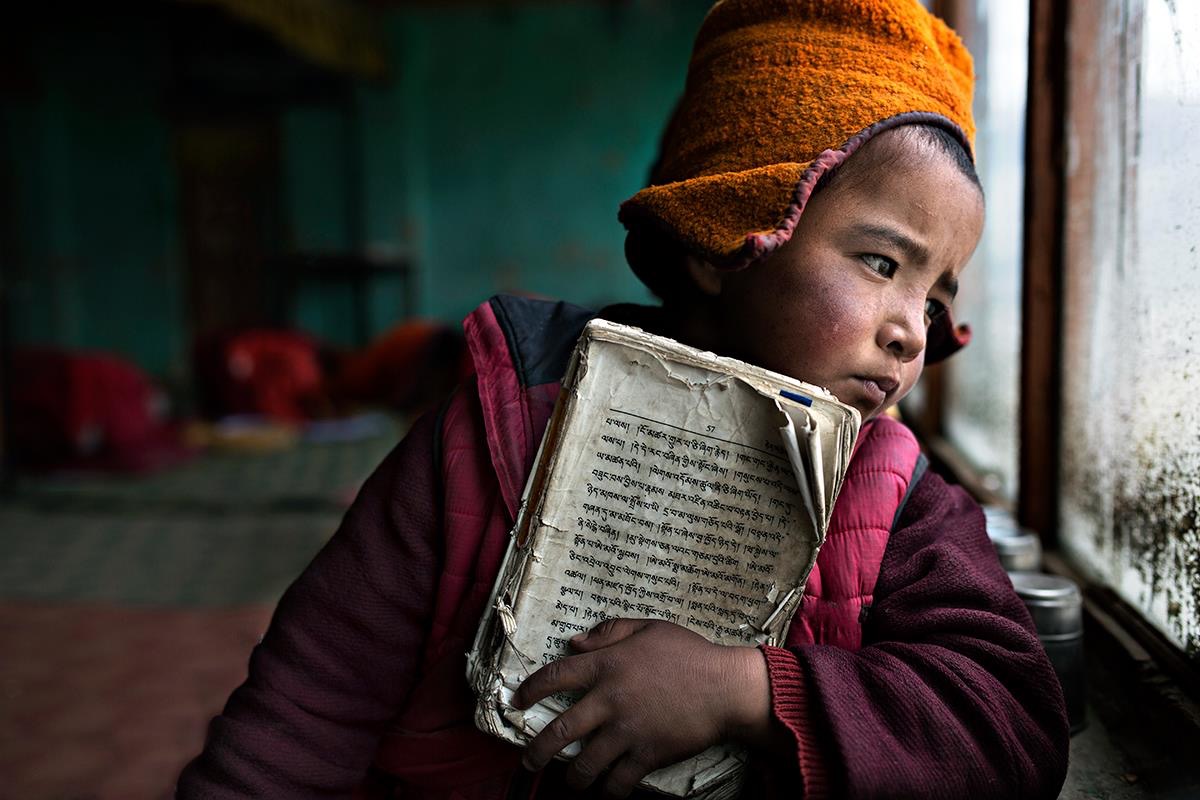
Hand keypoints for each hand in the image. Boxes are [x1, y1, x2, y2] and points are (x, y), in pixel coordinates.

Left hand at [512, 618, 769, 796]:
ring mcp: (626, 731)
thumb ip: (608, 632)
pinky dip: (607, 792)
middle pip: (559, 731)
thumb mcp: (648, 628)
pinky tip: (604, 791)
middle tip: (527, 760)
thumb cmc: (688, 654)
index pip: (555, 677)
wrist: (725, 688)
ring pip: (584, 764)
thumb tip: (573, 642)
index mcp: (607, 665)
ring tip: (569, 780)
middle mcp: (609, 700)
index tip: (517, 700)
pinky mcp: (646, 755)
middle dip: (536, 750)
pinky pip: (617, 782)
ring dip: (571, 777)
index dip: (530, 690)